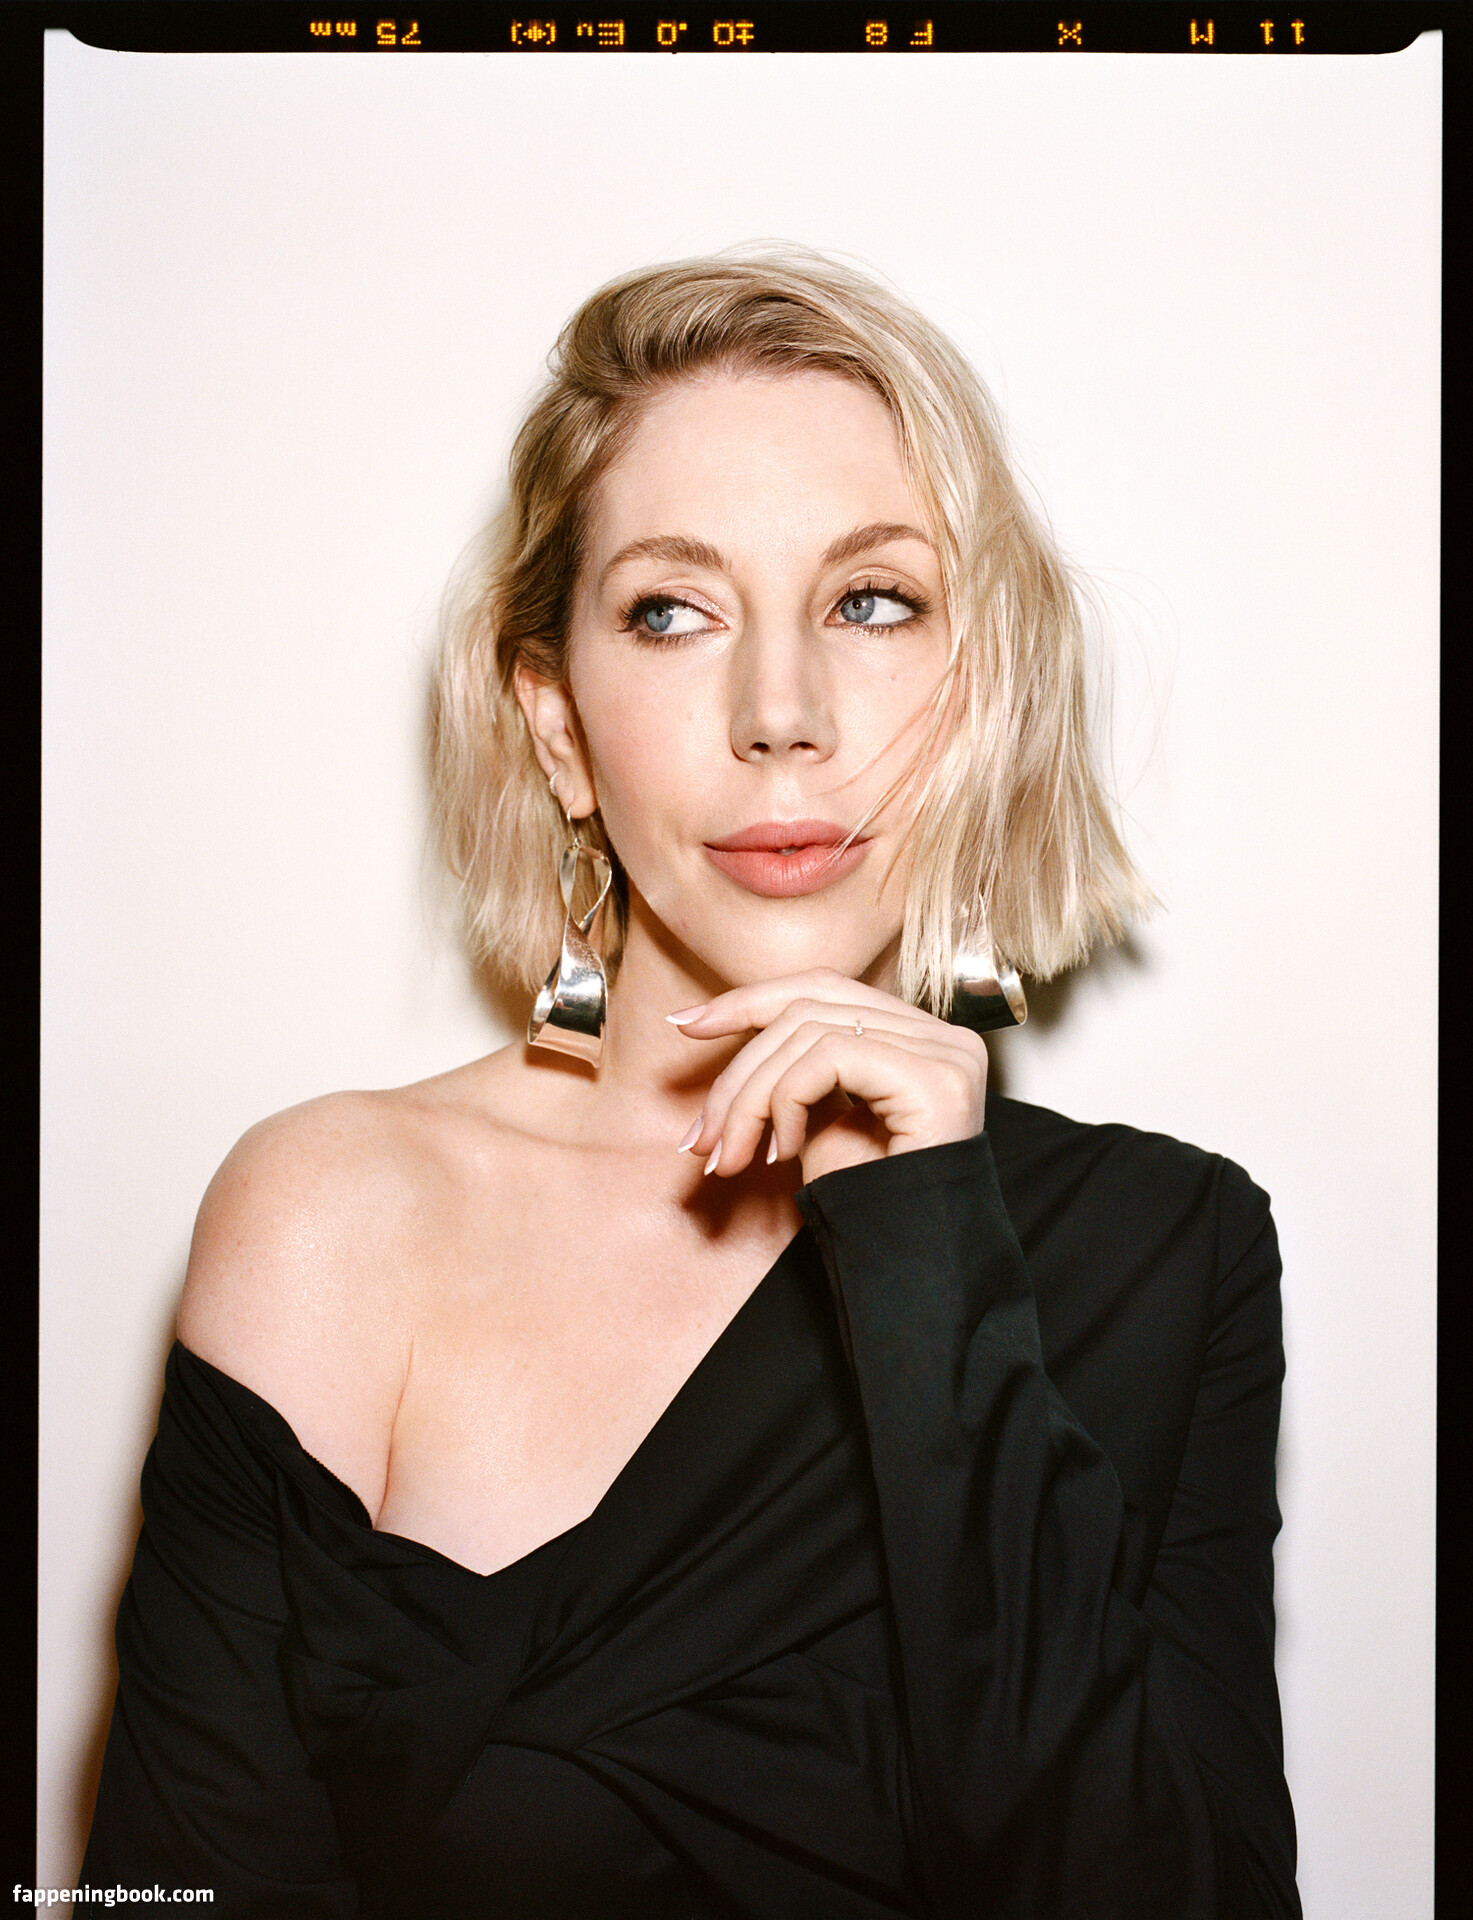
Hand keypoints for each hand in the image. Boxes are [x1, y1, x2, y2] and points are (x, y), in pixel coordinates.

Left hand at [671, 968, 988, 1185]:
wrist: (909, 1268)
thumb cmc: (865, 1203)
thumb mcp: (817, 1120)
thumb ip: (791, 1067)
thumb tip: (711, 1020)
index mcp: (919, 1036)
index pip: (823, 988)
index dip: (750, 1000)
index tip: (685, 1025)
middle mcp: (942, 1035)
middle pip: (808, 1008)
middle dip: (738, 1070)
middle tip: (699, 1137)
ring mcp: (945, 1054)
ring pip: (808, 1032)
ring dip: (751, 1097)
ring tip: (732, 1156)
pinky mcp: (935, 1080)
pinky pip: (828, 1058)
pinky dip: (786, 1101)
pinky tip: (783, 1153)